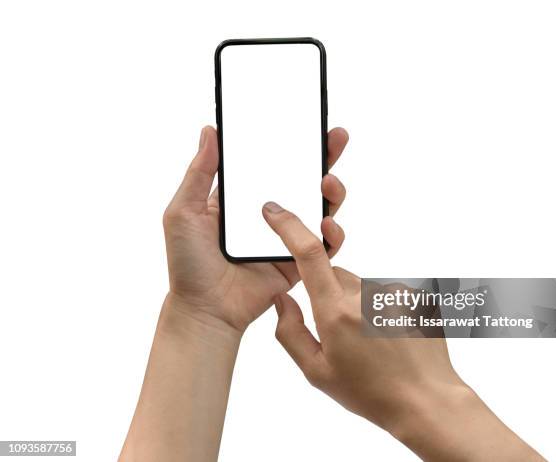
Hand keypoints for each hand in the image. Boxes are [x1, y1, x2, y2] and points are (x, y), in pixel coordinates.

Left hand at [162, 126, 348, 333]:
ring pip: (318, 209)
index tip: (305, 123)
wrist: (204, 310)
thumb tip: (210, 130)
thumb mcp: (183, 211)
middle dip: (322, 158)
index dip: (290, 143)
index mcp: (242, 199)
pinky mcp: (297, 262)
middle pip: (302, 180)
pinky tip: (327, 223)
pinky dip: (332, 234)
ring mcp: (285, 238)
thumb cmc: (188, 264)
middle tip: (335, 138)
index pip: (271, 163)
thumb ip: (199, 173)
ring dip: (331, 192)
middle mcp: (268, 215)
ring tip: (328, 182)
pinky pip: (322, 246)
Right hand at [262, 203, 545, 461]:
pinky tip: (389, 337)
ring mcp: (392, 293)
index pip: (309, 254)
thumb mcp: (317, 372)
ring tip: (371, 341)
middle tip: (341, 333)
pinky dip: (379, 309)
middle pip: (333, 275)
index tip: (275, 212)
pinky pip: (383, 293)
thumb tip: (281, 299)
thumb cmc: (370, 392)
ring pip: (359, 286)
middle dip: (328, 294)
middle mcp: (365, 296)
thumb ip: (290, 331)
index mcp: (336, 313)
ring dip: (356, 305)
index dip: (289, 227)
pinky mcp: (413, 295)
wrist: (426, 400)